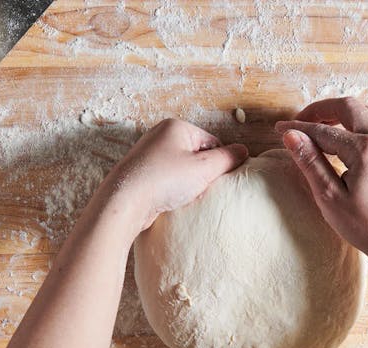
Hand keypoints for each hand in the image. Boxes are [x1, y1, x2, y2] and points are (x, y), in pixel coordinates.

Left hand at [103, 118, 247, 231]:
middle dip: (202, 174)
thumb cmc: (163, 180)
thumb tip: (242, 151)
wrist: (124, 201)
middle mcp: (160, 135)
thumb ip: (228, 158)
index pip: (212, 142)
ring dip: (188, 184)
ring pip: (182, 169)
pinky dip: (172, 190)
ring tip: (182, 196)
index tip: (216, 179)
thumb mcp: (204, 168)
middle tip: (198, 189)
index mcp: (176, 126)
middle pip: (196, 155)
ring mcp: (148, 154)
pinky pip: (167, 180)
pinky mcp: (141, 173)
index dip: (219, 162)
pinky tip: (170, 200)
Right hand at [275, 97, 367, 267]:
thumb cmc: (366, 227)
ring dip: (339, 114)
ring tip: (318, 128)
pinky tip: (341, 141)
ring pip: (365, 112)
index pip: (324, 130)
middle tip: (300, 122)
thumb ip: (310, 162)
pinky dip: (355, 124)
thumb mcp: (329, 196)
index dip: (298, 128)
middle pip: (349, 107)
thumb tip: (292, 136)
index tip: (280, 128)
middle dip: (321, 110)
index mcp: (365, 149)